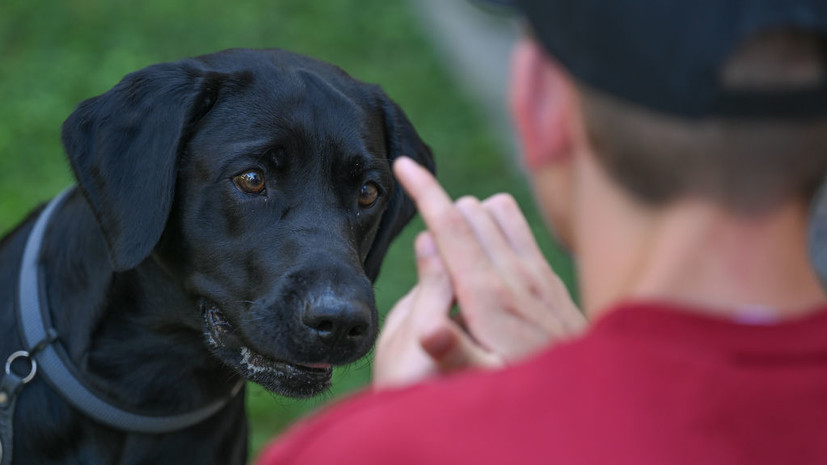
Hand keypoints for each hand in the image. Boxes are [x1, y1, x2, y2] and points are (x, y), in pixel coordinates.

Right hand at [372, 158, 586, 388]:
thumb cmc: (526, 388)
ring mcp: (534, 270)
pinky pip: (519, 222)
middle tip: (426, 252)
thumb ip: (455, 354)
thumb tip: (426, 331)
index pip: (450, 224)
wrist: (590, 391)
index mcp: (487, 295)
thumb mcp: (485, 382)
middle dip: (440, 212)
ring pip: (495, 208)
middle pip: (469, 210)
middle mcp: (512, 273)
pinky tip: (485, 252)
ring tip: (454, 249)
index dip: (423, 190)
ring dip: (469, 216)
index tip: (403, 165)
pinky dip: (495, 220)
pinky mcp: (548, 274)